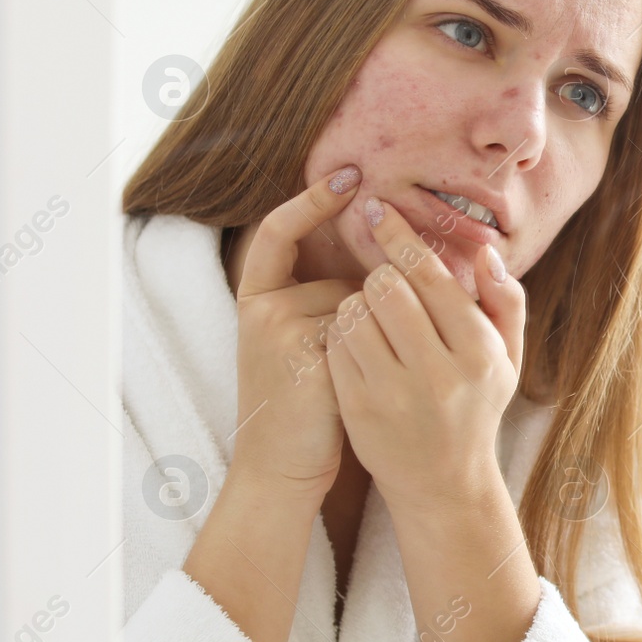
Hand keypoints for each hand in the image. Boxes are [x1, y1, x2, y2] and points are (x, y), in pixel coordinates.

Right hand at [231, 166, 365, 502]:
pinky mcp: (308, 358)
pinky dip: (379, 355)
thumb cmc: (308, 402)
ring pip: (359, 307)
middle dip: (369, 312)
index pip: (279, 232)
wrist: (282, 466)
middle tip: (350, 357)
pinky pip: (366, 334)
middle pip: (341, 279)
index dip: (311, 201)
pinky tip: (352, 388)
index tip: (349, 174)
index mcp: (255, 299)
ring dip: (377, 338)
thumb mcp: (305, 340)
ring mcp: (281, 333)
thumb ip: (326, 299)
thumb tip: (385, 256)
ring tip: (346, 382)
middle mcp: (261, 309)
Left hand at [325, 197, 525, 513]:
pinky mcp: (358, 408)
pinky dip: (341, 334)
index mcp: (480, 353)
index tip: (377, 209)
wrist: (442, 483)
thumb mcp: (508, 358)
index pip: (431, 276)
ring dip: (357, 303)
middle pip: (386, 286)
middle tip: (384, 279)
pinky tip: (358, 345)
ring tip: (374, 318)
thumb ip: (505, 301)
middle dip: (379, 272)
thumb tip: (484, 251)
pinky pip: (335, 345)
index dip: (398, 235)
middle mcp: (439, 374)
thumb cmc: (476, 408)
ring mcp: (394, 394)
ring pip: (353, 312)